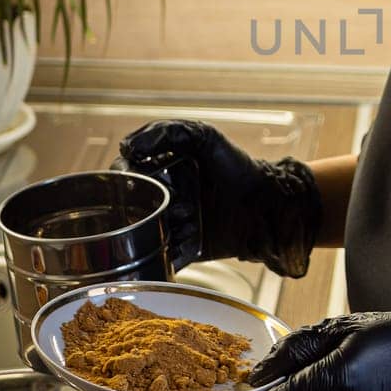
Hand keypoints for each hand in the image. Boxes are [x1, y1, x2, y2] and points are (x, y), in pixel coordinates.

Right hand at [113, 119, 321, 277]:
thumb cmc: (236, 166)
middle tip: (179, 201)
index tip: (147, 180)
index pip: (124, 175)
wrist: (266, 203)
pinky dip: (171, 249)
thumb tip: (127, 146)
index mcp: (156, 171)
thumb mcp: (203, 137)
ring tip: (194, 217)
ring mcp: (167, 226)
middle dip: (149, 206)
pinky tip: (194, 235)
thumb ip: (167, 132)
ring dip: (164, 226)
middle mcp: (157, 199)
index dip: (130, 178)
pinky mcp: (179, 251)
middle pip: (130, 208)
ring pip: (143, 234)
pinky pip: (159, 257)